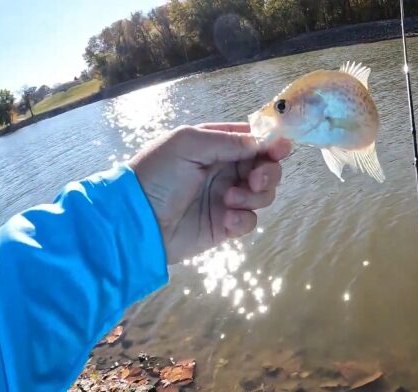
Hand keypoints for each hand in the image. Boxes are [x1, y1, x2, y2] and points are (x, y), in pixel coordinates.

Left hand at [129, 123, 290, 263]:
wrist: (137, 221)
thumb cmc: (158, 175)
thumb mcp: (188, 145)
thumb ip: (227, 141)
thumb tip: (263, 143)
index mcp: (215, 146)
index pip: (252, 140)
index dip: (270, 143)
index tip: (280, 149)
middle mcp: (225, 170)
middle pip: (265, 168)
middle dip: (268, 172)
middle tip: (254, 180)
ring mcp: (228, 199)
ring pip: (263, 194)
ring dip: (254, 196)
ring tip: (229, 201)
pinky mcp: (226, 225)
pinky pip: (250, 221)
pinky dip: (243, 219)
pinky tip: (226, 219)